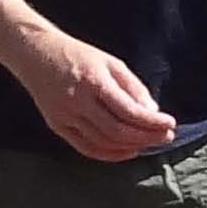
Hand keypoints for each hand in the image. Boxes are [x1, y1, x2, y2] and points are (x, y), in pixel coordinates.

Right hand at [22, 29, 178, 161]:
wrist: (36, 53)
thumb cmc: (79, 56)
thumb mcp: (111, 63)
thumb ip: (133, 88)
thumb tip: (153, 112)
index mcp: (93, 82)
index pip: (128, 111)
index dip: (152, 122)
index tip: (171, 124)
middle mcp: (77, 101)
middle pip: (117, 131)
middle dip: (147, 137)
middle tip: (167, 137)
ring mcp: (64, 115)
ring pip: (103, 142)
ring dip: (131, 146)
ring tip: (151, 143)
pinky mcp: (56, 125)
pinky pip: (85, 147)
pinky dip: (109, 154)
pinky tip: (128, 151)